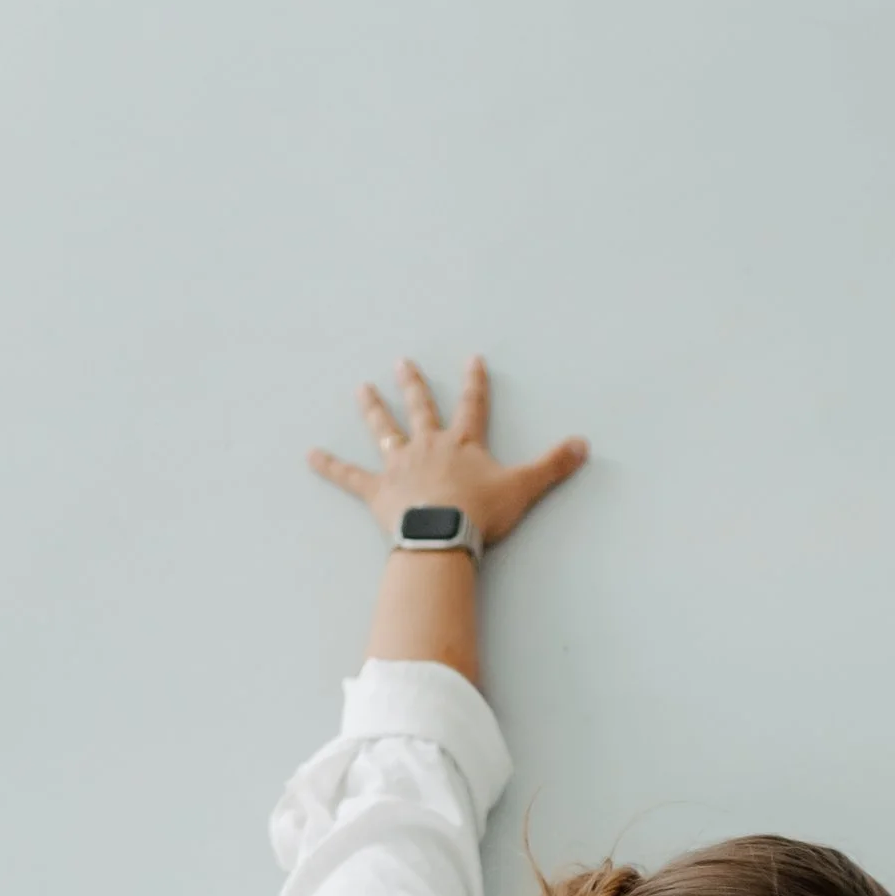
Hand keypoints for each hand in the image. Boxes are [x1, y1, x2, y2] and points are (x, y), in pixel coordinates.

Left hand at [306, 353, 585, 547]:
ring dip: (373, 410)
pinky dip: (330, 466)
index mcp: (462, 443)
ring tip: (362, 390)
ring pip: (384, 430)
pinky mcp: (378, 492)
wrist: (443, 535)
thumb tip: (584, 445)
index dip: (474, 382)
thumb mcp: (523, 487)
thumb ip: (553, 466)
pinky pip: (350, 477)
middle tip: (401, 362)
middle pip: (420, 408)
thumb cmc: (480, 513)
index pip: (471, 405)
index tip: (472, 360)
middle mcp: (428, 446)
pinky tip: (310, 455)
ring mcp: (400, 466)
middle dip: (412, 384)